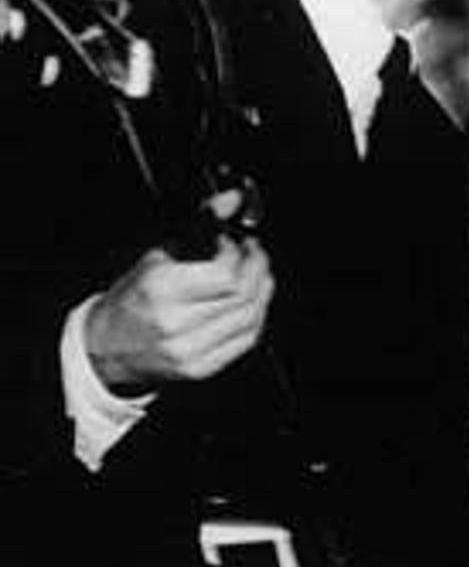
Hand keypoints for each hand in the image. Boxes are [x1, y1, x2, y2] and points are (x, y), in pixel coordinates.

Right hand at [84, 191, 273, 395]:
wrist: (107, 345)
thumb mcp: (158, 255)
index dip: (240, 255)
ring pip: (250, 318)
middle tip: (255, 254)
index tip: (236, 243)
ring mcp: (189, 349)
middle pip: (242, 295)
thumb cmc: (132, 298)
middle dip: (258, 268)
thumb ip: (198, 225)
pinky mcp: (201, 368)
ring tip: (257, 275)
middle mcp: (175, 322)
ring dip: (262, 291)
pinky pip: (246, 340)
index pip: (225, 274)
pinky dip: (256, 316)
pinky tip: (252, 302)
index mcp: (161, 290)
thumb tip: (230, 199)